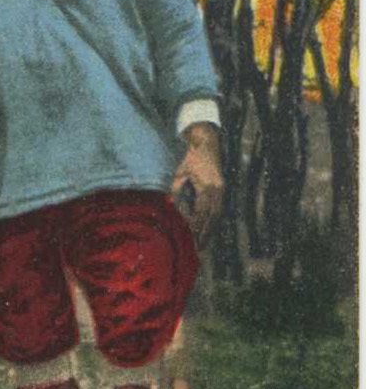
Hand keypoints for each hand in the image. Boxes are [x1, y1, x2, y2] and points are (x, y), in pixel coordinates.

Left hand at [171, 124, 222, 241]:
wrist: (205, 139)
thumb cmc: (189, 154)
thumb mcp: (179, 170)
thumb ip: (173, 188)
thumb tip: (167, 205)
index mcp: (208, 186)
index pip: (202, 212)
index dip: (196, 226)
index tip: (190, 239)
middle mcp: (218, 189)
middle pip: (212, 217)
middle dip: (205, 233)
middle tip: (197, 249)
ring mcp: (221, 189)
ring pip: (216, 214)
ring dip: (209, 229)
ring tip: (202, 245)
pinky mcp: (220, 188)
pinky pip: (216, 208)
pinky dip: (211, 220)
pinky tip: (205, 230)